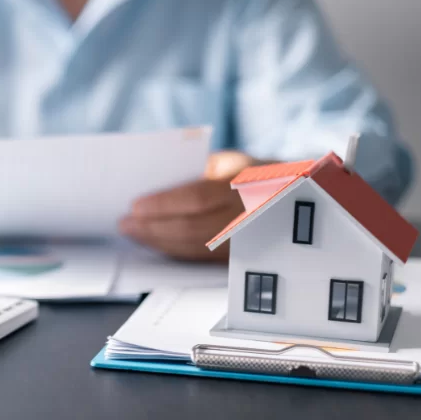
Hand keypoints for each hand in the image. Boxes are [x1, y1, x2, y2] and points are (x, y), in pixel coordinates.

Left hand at [119, 151, 265, 261]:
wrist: (294, 198)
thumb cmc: (254, 174)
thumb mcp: (230, 161)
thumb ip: (197, 171)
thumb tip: (155, 184)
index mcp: (246, 183)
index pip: (197, 198)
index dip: (163, 205)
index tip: (135, 206)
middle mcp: (248, 215)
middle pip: (191, 228)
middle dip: (153, 228)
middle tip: (125, 224)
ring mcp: (246, 240)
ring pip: (195, 247)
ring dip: (159, 242)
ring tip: (134, 233)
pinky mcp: (240, 257)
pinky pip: (201, 257)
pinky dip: (174, 251)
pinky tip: (156, 243)